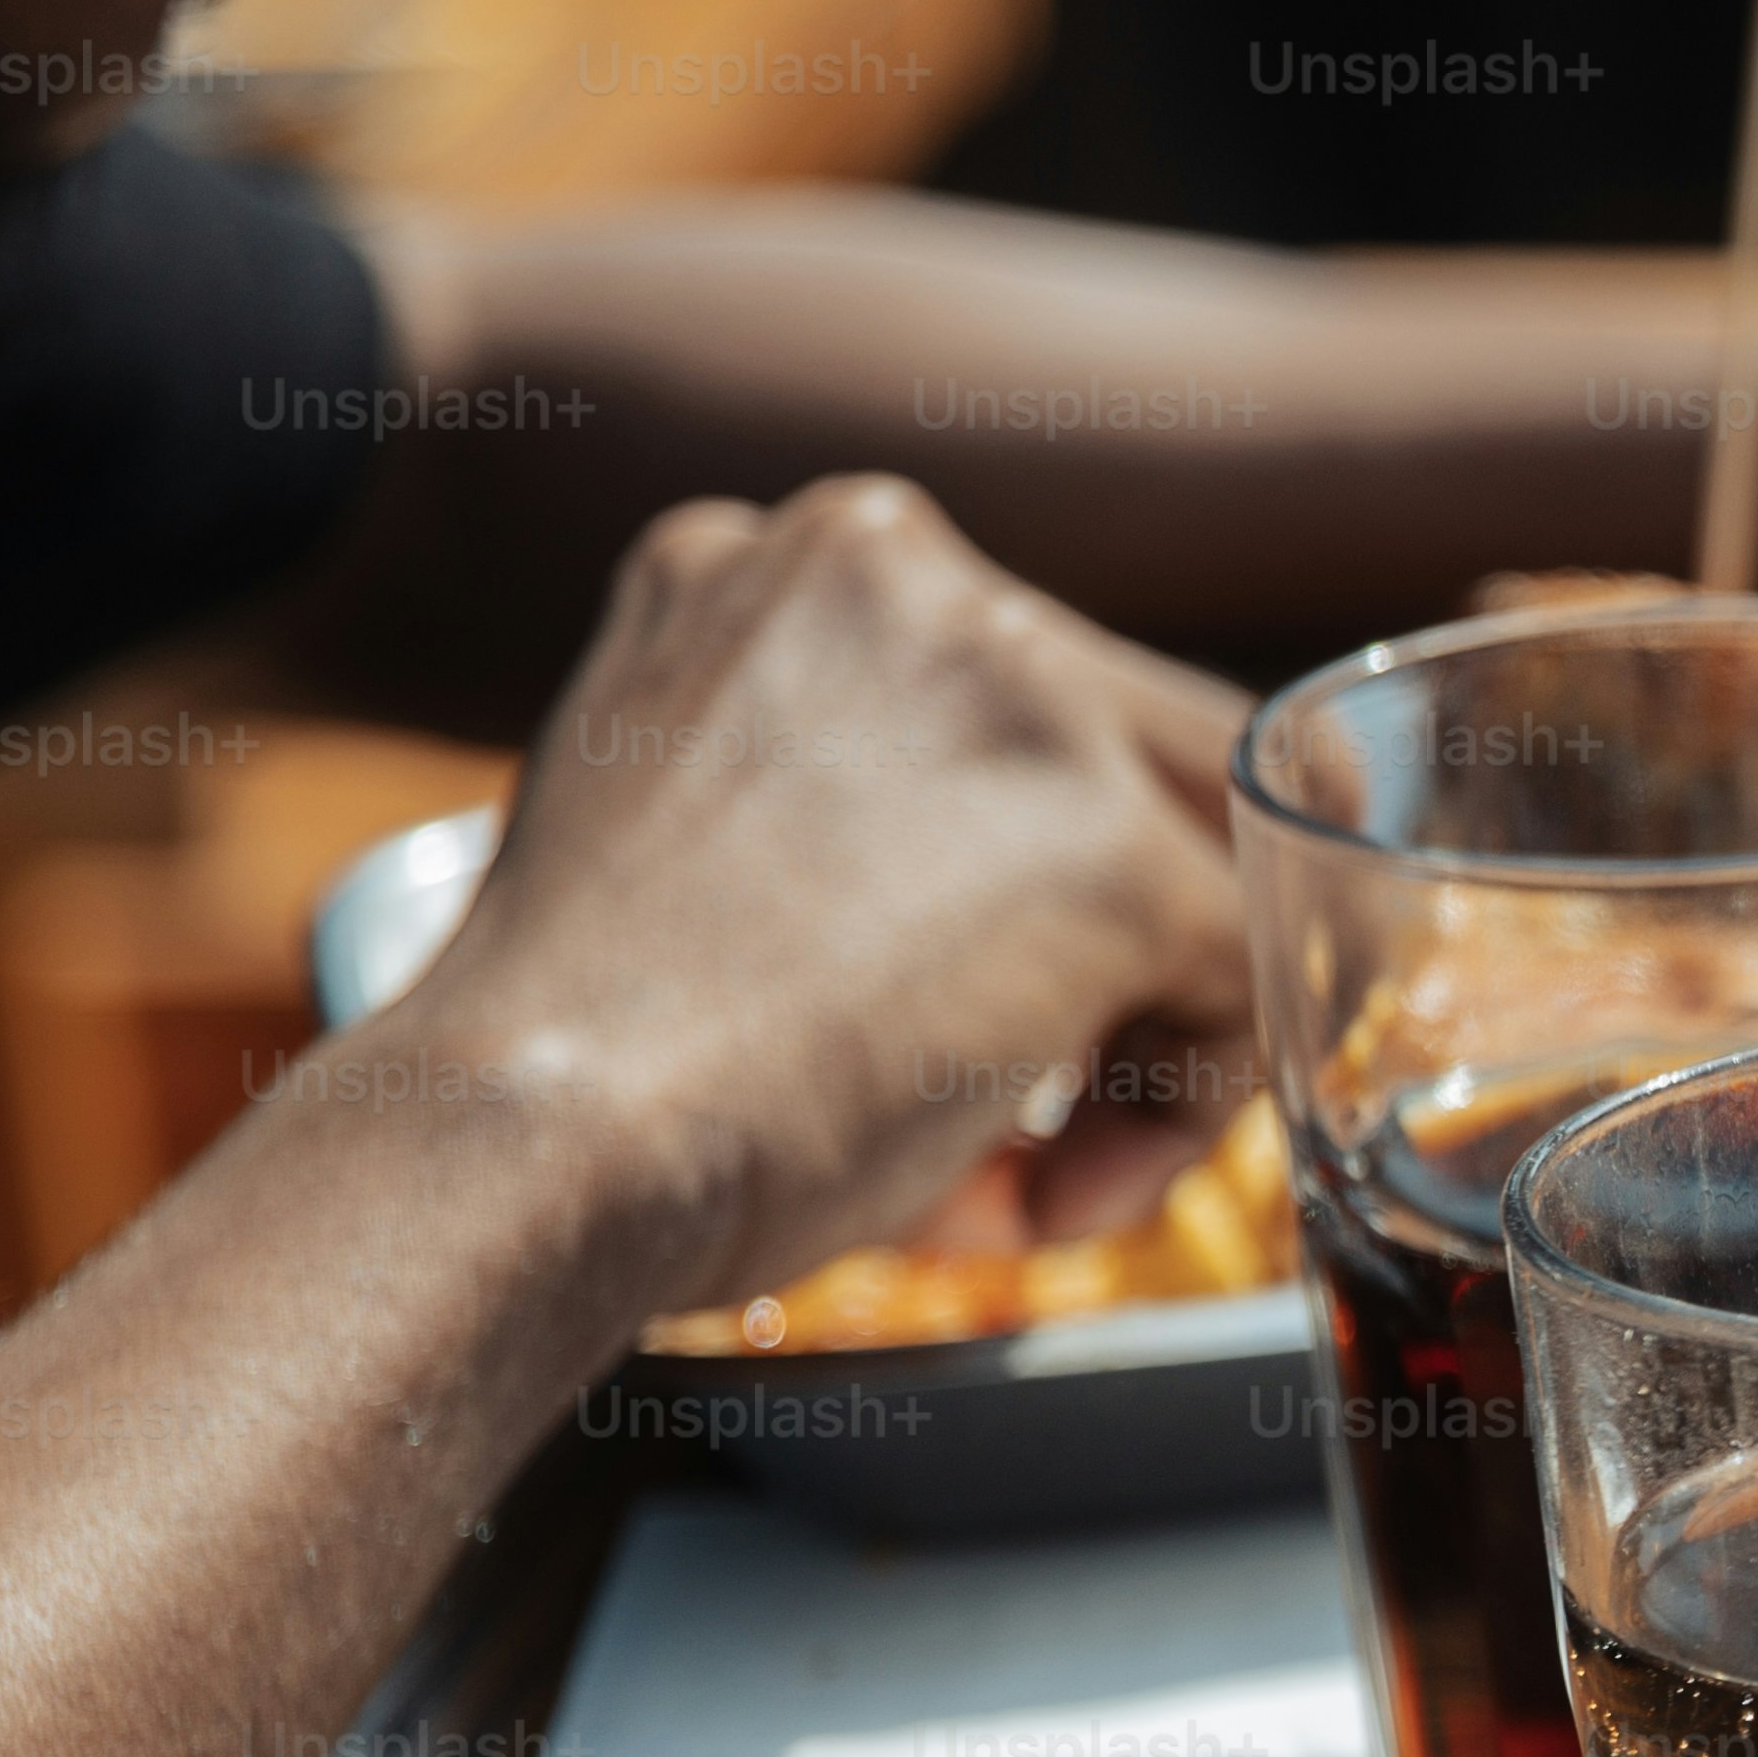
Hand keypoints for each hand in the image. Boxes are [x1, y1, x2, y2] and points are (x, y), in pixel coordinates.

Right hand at [384, 477, 1259, 1306]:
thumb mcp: (703, 820)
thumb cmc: (583, 1048)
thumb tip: (1014, 879)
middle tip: (1039, 1120)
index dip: (1033, 880)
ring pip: (1208, 867)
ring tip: (1028, 1171)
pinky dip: (1171, 1118)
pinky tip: (1024, 1198)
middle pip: (1147, 764)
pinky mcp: (1106, 848)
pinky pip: (1237, 982)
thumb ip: (854, 792)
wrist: (520, 1135)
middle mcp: (911, 573)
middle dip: (1122, 962)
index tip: (964, 1004)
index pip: (1035, 700)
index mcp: (797, 558)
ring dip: (1148, 1044)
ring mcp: (1021, 696)